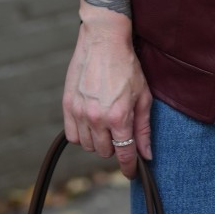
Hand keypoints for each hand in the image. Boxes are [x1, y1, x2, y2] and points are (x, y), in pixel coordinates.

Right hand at [62, 10, 152, 179]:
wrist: (103, 41)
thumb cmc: (127, 66)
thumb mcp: (143, 96)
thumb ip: (144, 128)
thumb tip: (147, 154)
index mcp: (119, 116)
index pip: (124, 154)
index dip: (129, 167)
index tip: (132, 173)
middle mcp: (97, 117)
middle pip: (105, 152)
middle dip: (115, 147)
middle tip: (120, 132)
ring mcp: (80, 112)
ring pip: (88, 146)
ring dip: (98, 141)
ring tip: (106, 124)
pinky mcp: (68, 105)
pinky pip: (72, 136)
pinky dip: (81, 135)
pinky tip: (90, 124)